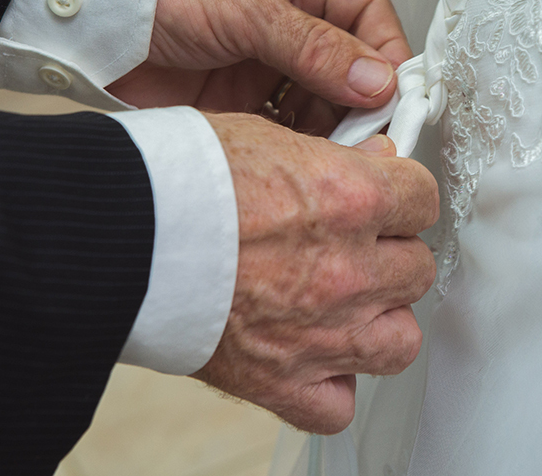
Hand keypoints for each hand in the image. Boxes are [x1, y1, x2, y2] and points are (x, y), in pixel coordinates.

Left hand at [108, 0, 410, 134]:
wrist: (85, 15)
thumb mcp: (245, 6)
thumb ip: (313, 46)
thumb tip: (376, 79)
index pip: (368, 13)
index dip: (388, 55)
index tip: (398, 98)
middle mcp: (292, 13)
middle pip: (351, 63)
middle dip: (361, 101)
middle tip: (368, 137)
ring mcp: (267, 57)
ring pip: (321, 99)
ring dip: (331, 127)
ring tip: (335, 154)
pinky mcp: (241, 95)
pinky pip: (285, 123)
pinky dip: (297, 141)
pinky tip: (301, 158)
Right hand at [193, 113, 438, 433]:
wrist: (115, 235)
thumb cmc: (177, 179)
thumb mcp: (264, 134)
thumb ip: (332, 156)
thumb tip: (374, 160)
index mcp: (350, 198)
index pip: (425, 199)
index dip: (404, 197)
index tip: (387, 201)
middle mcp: (348, 268)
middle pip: (417, 269)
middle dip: (390, 256)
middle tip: (353, 247)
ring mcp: (322, 331)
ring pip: (400, 340)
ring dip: (379, 322)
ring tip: (344, 305)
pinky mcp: (281, 381)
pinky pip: (338, 406)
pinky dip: (330, 388)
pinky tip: (312, 360)